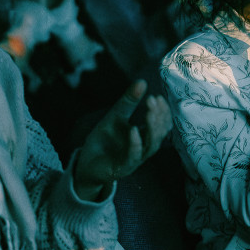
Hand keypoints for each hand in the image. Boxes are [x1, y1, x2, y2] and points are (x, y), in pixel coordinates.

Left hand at [74, 80, 171, 199]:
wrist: (86, 163)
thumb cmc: (103, 141)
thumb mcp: (114, 117)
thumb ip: (128, 102)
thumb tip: (142, 81)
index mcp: (145, 136)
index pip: (162, 124)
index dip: (163, 112)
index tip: (158, 97)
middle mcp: (143, 148)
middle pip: (159, 134)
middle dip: (158, 117)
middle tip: (153, 100)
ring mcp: (134, 159)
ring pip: (151, 146)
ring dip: (152, 129)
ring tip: (150, 112)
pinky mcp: (121, 168)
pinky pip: (132, 157)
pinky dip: (135, 144)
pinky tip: (134, 131)